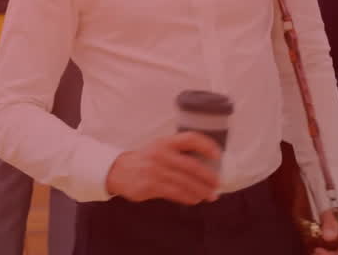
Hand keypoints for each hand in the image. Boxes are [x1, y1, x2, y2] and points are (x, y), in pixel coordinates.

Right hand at [104, 131, 220, 204]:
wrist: (118, 170)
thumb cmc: (146, 160)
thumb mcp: (159, 148)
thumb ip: (178, 153)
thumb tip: (207, 165)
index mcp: (165, 142)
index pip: (190, 139)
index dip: (206, 145)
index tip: (218, 156)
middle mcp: (160, 154)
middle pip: (191, 165)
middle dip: (208, 177)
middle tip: (218, 184)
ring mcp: (155, 170)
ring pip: (185, 182)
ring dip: (201, 191)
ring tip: (210, 196)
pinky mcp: (150, 185)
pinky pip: (175, 193)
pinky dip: (188, 197)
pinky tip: (195, 199)